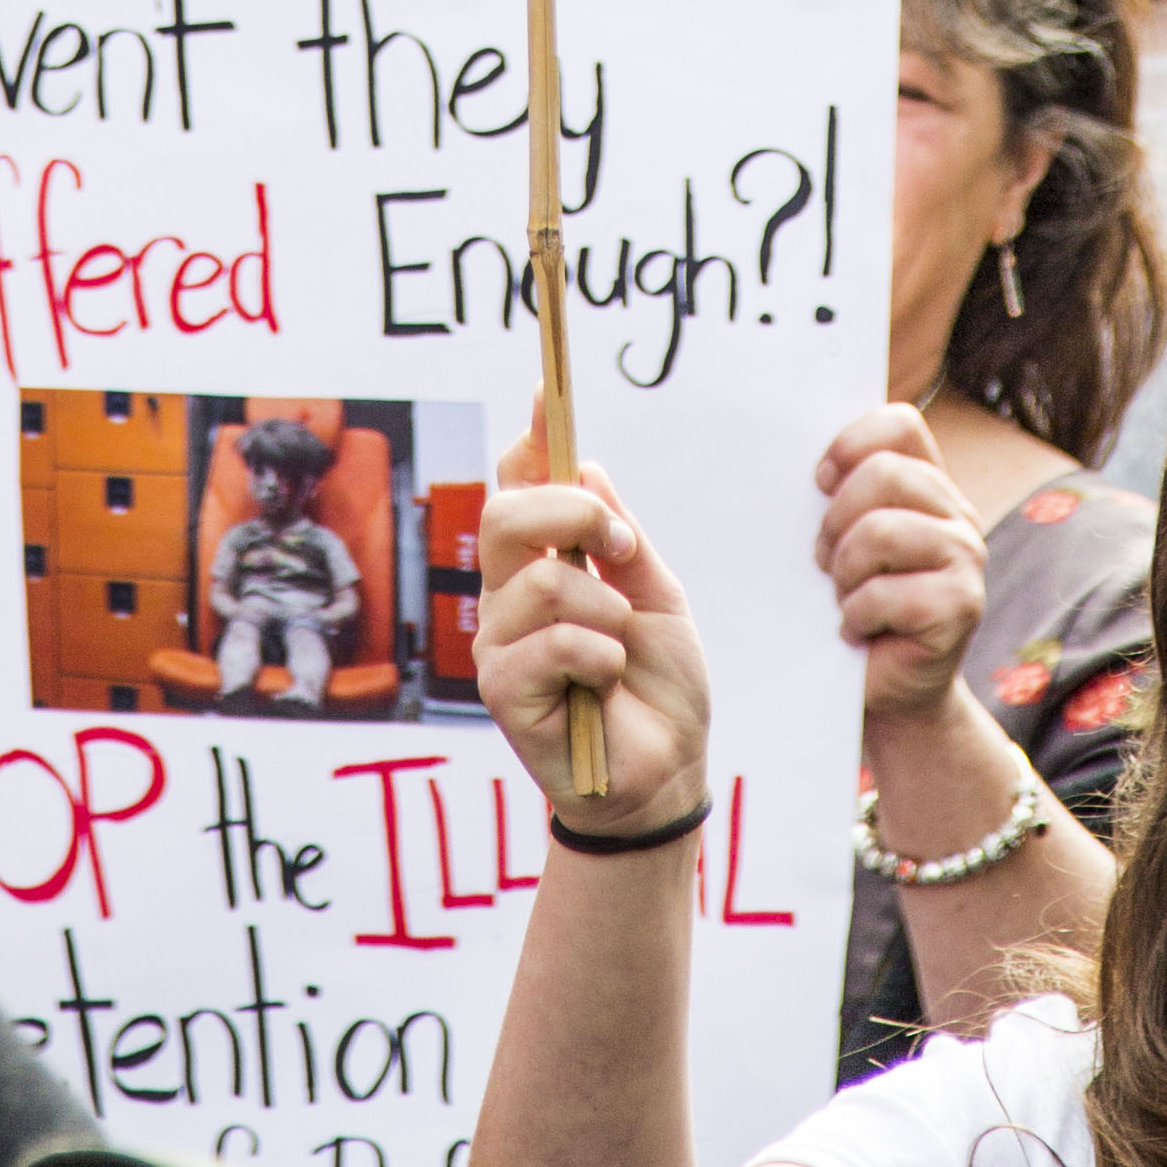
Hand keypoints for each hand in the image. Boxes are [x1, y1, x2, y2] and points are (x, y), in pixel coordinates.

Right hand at [475, 426, 709, 834]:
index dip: (530, 441)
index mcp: (543, 565)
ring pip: (542, 579)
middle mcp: (508, 597)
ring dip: (606, 609)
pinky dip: (599, 655)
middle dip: (573, 513)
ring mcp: (499, 643)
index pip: (517, 487)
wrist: (667, 770)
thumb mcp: (657, 594)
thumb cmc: (660, 686)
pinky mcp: (500, 691)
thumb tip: (584, 465)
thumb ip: (619, 535)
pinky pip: (551, 641)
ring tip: (621, 647)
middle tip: (623, 548)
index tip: (548, 396)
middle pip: (505, 514)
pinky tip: (606, 682)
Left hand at [814, 404, 986, 729]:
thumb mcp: (845, 544)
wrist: (886, 692)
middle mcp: (956, 514)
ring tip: (844, 597)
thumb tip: (788, 460)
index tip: (818, 481)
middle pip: (884, 474)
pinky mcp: (962, 605)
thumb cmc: (856, 609)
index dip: (852, 443)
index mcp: (928, 486)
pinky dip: (857, 615)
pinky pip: (886, 592)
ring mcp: (966, 558)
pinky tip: (859, 631)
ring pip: (881, 531)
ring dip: (845, 572)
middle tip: (824, 563)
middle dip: (836, 520)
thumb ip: (839, 498)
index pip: (900, 425)